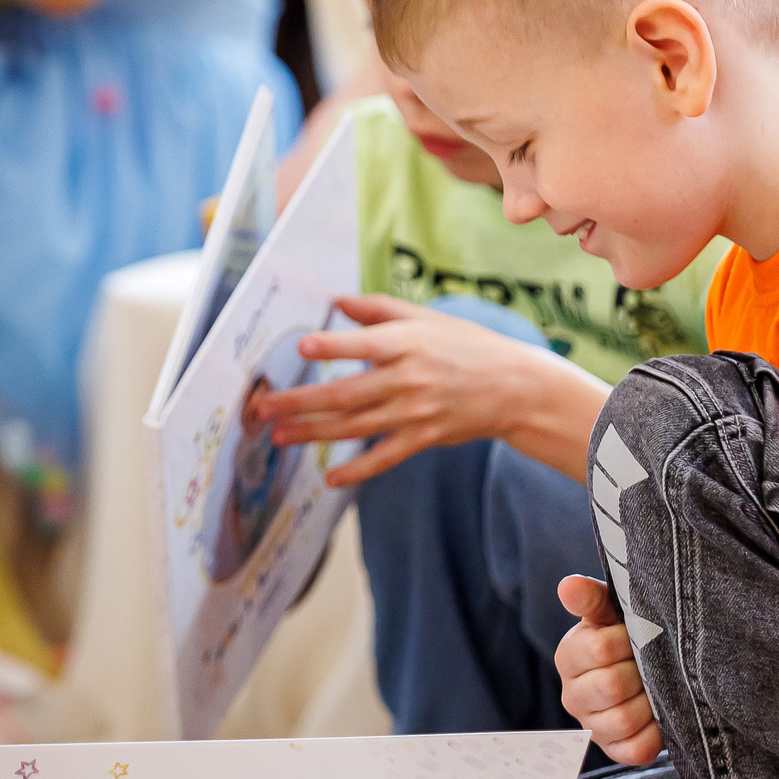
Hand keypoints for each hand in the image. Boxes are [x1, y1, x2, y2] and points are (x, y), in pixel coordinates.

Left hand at [254, 297, 575, 485]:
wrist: (515, 387)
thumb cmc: (468, 346)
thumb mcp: (427, 318)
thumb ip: (380, 310)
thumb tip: (336, 301)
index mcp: (409, 343)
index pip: (366, 345)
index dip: (335, 347)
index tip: (303, 348)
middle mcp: (409, 378)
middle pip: (348, 393)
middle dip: (301, 401)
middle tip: (264, 407)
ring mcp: (416, 412)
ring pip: (356, 426)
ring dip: (314, 433)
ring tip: (278, 436)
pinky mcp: (424, 438)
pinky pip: (385, 457)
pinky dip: (358, 469)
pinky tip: (330, 477)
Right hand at [555, 576, 660, 763]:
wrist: (651, 668)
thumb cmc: (628, 635)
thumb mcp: (612, 611)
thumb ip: (592, 598)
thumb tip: (568, 585)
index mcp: (569, 657)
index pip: (600, 649)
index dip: (629, 640)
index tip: (638, 634)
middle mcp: (572, 696)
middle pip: (611, 686)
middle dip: (641, 672)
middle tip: (653, 662)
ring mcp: (592, 726)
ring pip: (623, 719)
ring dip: (649, 701)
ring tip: (656, 686)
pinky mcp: (614, 750)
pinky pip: (635, 748)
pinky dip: (654, 733)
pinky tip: (658, 714)